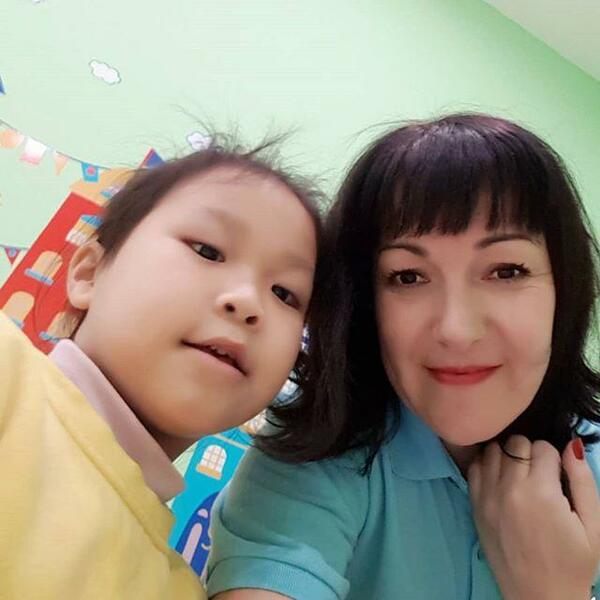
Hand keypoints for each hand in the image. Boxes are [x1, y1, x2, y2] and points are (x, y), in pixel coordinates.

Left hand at [468, 435, 599, 599]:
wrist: (539, 597)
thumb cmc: (572, 564)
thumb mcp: (593, 525)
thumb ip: (582, 480)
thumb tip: (572, 444)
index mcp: (541, 493)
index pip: (543, 446)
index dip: (554, 458)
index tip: (557, 476)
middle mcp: (509, 489)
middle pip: (515, 443)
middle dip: (531, 453)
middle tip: (540, 476)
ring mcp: (487, 496)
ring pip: (492, 449)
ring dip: (507, 456)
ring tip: (519, 475)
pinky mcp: (475, 505)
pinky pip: (475, 467)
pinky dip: (487, 465)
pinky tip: (501, 479)